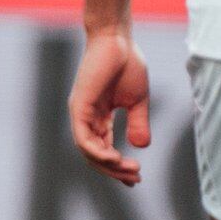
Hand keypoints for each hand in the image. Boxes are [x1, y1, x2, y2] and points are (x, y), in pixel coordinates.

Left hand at [69, 27, 150, 185]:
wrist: (117, 39)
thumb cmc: (127, 64)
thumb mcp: (137, 101)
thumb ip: (138, 123)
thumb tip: (141, 147)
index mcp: (99, 117)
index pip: (104, 149)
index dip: (118, 167)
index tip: (136, 179)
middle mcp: (86, 118)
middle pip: (95, 154)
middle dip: (115, 170)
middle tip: (136, 178)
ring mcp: (80, 113)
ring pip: (88, 150)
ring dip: (108, 164)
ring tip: (129, 170)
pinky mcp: (79, 106)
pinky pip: (83, 137)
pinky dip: (97, 151)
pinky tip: (114, 158)